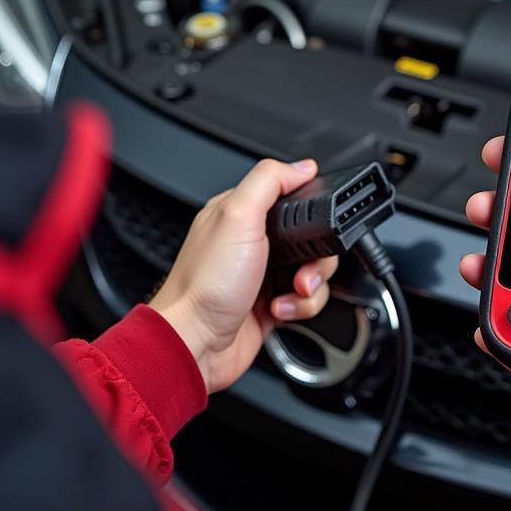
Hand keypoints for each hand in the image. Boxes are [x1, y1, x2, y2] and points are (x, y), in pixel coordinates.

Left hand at [149, 158, 338, 394]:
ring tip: (289, 293)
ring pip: (314, 271)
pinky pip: (306, 300)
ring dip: (309, 287)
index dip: (310, 213)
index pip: (292, 197)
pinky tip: (279, 309)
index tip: (313, 228)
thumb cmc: (204, 285)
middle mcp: (253, 242)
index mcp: (242, 213)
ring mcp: (263, 275)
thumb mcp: (237, 217)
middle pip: (312, 238)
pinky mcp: (272, 304)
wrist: (194, 344)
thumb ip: (270, 182)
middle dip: (316, 258)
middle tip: (300, 270)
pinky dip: (300, 307)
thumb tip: (302, 166)